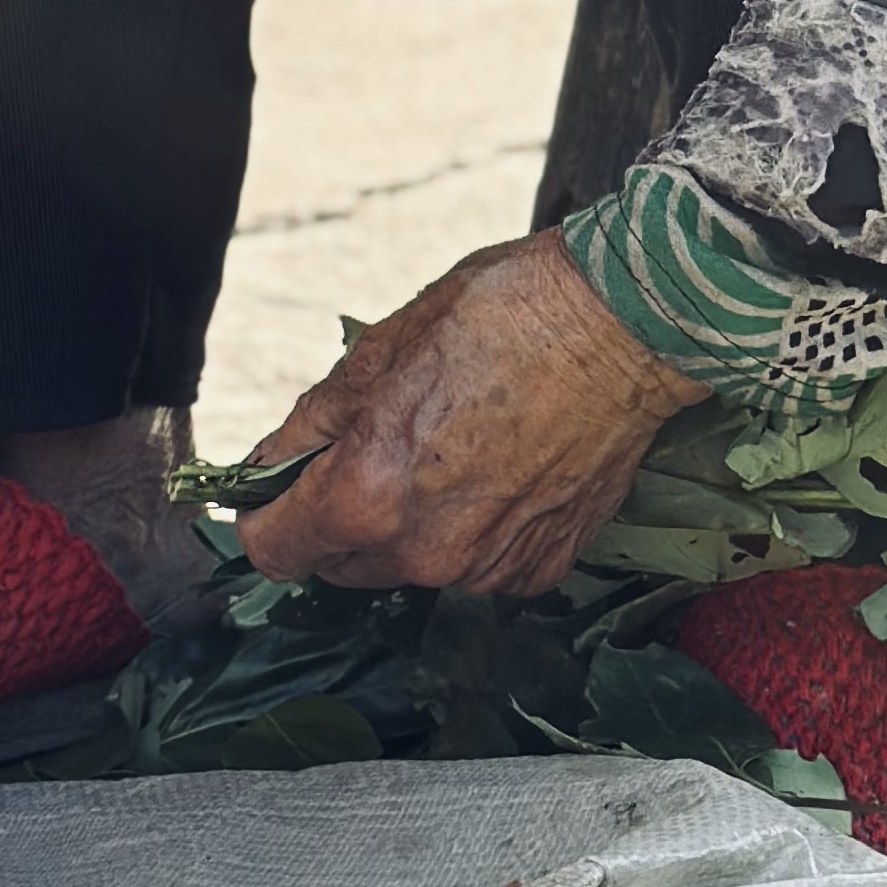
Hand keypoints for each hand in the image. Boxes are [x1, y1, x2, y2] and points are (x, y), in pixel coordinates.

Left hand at [237, 229, 698, 596]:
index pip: (274, 550)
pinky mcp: (541, 568)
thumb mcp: (380, 351)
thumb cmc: (501, 316)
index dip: (265, 514)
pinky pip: (479, 563)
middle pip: (340, 562)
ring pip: (412, 563)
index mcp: (366, 497)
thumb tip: (271, 462)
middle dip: (339, 514)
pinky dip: (476, 528)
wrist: (621, 324)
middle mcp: (423, 553)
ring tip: (453, 444)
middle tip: (375, 443)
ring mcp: (487, 569)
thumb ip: (314, 423)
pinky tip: (503, 464)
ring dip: (411, 522)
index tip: (278, 487)